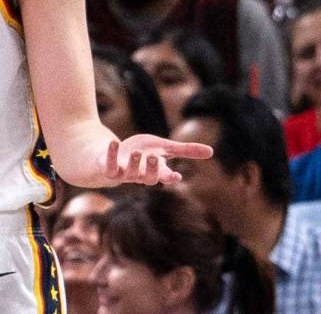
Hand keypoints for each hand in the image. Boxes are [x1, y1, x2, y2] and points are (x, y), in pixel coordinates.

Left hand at [98, 133, 212, 184]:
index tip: (176, 176)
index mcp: (154, 170)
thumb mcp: (164, 149)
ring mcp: (123, 173)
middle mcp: (139, 175)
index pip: (164, 176)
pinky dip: (112, 154)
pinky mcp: (108, 168)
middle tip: (154, 158)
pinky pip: (110, 164)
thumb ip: (185, 151)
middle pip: (147, 178)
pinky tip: (114, 142)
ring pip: (129, 173)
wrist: (111, 156)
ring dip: (134, 163)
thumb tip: (212, 152)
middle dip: (152, 170)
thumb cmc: (141, 153)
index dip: (169, 177)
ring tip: (138, 153)